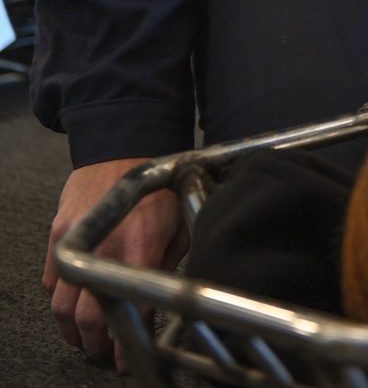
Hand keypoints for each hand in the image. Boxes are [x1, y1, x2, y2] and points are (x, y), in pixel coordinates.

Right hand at [43, 159, 185, 369]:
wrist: (122, 146)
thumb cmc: (156, 186)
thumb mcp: (178, 224)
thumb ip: (167, 264)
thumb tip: (164, 299)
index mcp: (141, 247)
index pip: (131, 310)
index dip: (128, 344)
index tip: (127, 359)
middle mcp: (106, 248)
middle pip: (89, 318)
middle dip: (98, 344)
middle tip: (107, 352)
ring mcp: (76, 242)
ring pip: (63, 307)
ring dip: (73, 332)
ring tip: (86, 339)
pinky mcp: (58, 236)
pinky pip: (50, 283)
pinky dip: (59, 304)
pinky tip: (71, 310)